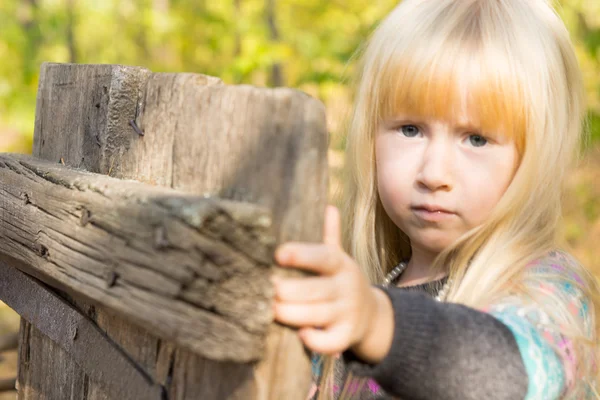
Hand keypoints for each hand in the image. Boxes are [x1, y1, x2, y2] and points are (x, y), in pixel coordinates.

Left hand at [272, 206, 393, 361]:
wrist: (370, 314)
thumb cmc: (340, 281)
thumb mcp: (338, 258)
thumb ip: (330, 235)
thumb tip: (328, 206)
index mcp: (341, 264)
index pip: (323, 256)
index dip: (301, 255)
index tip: (277, 254)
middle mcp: (346, 287)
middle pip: (315, 289)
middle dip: (286, 290)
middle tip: (262, 288)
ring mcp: (347, 313)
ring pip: (317, 314)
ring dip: (290, 313)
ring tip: (267, 309)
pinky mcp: (346, 336)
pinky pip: (331, 342)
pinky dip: (315, 341)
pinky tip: (300, 334)